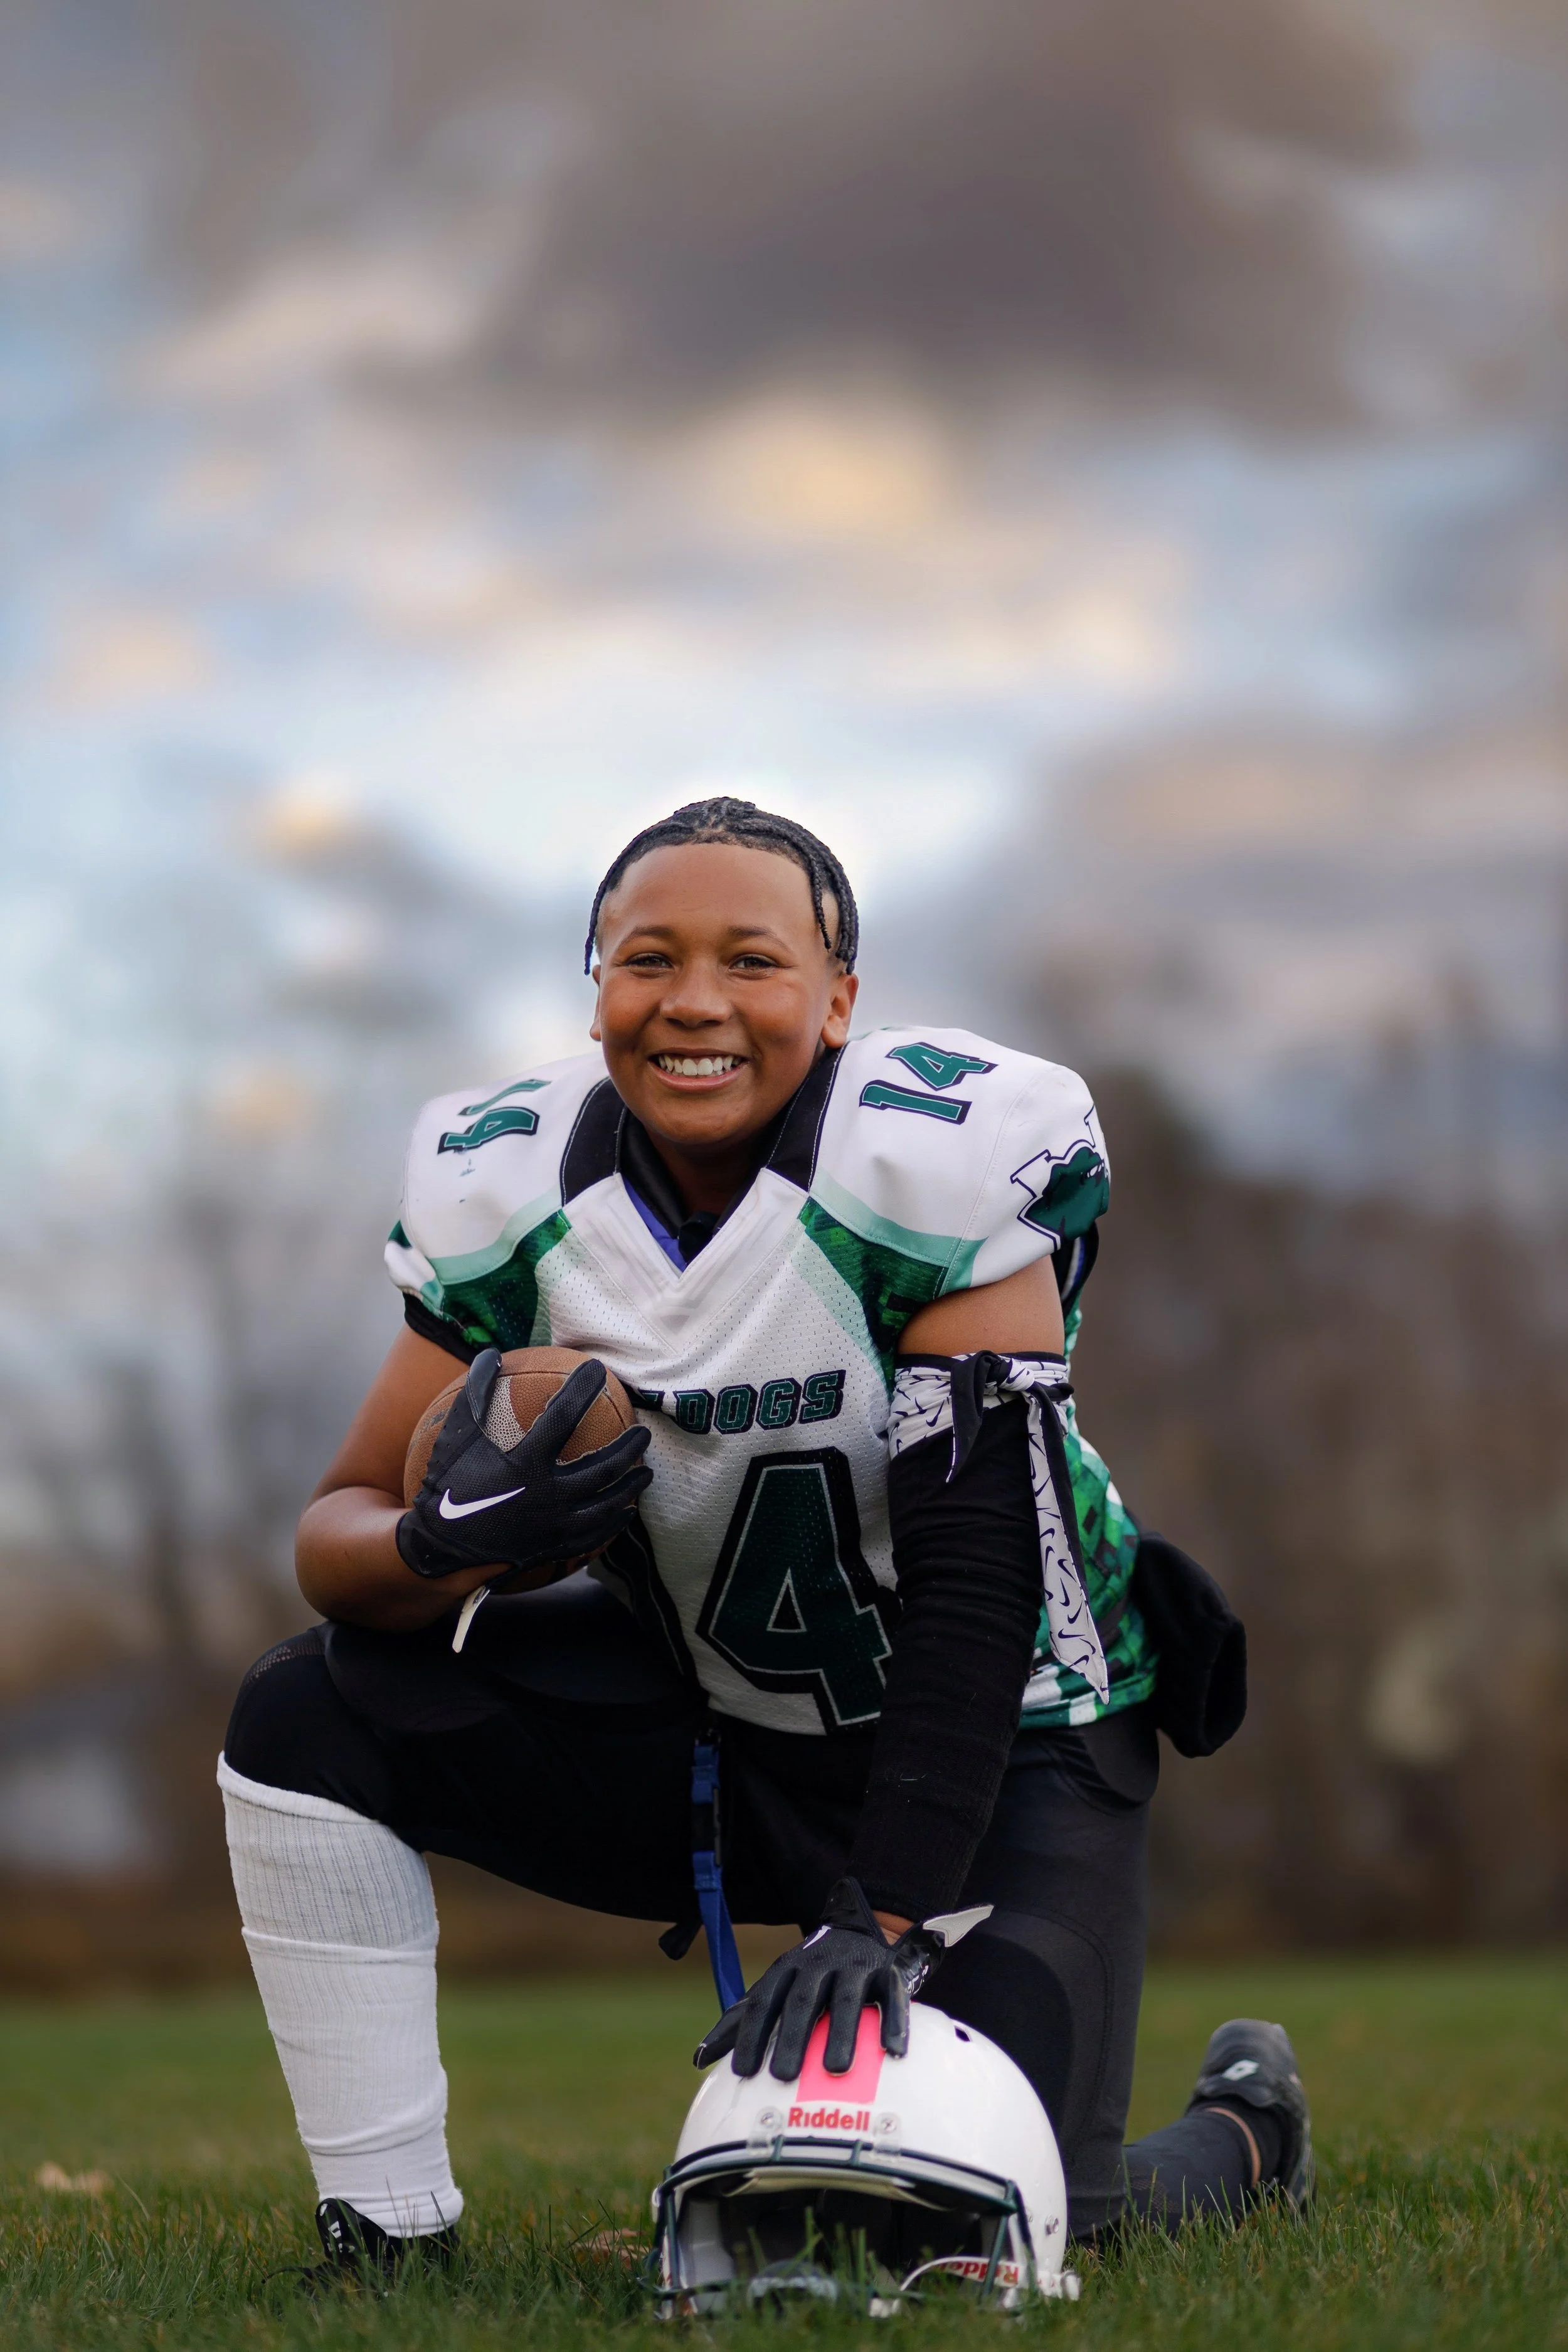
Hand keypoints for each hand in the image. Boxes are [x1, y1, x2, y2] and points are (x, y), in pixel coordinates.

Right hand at [395, 1349, 651, 1580]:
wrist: (440, 1547)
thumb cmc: (447, 1486)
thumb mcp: (456, 1436)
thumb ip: (474, 1393)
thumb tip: (491, 1354)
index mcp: (525, 1463)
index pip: (564, 1415)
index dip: (583, 1387)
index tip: (597, 1370)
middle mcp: (547, 1495)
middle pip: (603, 1467)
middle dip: (629, 1447)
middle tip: (643, 1432)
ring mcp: (553, 1525)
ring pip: (607, 1504)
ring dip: (631, 1485)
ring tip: (647, 1471)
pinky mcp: (553, 1547)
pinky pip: (595, 1535)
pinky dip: (615, 1522)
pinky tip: (627, 1511)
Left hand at [694, 1877, 946, 2081]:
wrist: (862, 1927)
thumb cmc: (810, 1974)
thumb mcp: (775, 1988)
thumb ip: (741, 2021)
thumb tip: (699, 2058)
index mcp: (786, 1969)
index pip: (764, 2002)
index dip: (752, 2036)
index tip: (743, 2072)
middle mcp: (817, 1964)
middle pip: (802, 2001)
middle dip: (792, 2038)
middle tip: (784, 2077)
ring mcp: (854, 1966)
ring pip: (846, 1999)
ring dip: (840, 2032)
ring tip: (835, 2069)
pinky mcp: (887, 1971)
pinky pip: (892, 1997)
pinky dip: (893, 2023)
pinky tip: (892, 2051)